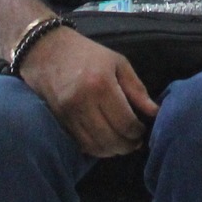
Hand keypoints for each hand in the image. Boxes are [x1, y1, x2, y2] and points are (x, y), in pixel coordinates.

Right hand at [18, 27, 157, 156]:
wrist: (47, 51)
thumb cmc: (88, 54)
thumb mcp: (118, 63)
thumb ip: (137, 89)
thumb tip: (154, 112)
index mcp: (102, 85)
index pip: (125, 121)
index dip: (138, 131)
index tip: (143, 129)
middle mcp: (83, 102)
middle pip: (110, 138)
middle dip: (127, 145)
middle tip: (136, 142)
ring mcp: (68, 113)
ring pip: (95, 145)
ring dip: (112, 150)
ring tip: (123, 144)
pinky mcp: (59, 121)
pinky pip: (80, 144)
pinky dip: (96, 149)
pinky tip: (105, 143)